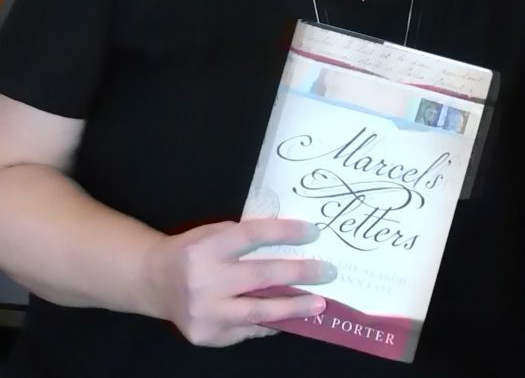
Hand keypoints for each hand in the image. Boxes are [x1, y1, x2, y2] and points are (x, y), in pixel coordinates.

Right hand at [141, 218, 333, 346]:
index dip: (285, 233)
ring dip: (293, 308)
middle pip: (261, 276)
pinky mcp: (206, 335)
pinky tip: (288, 317)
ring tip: (319, 305)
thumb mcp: (214, 234)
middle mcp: (204, 281)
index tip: (314, 232)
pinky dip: (269, 322)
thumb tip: (293, 246)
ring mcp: (204, 313)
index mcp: (207, 248)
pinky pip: (247, 330)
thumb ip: (246, 239)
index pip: (254, 236)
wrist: (153, 281)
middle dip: (299, 273)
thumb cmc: (193, 251)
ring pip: (258, 311)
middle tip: (327, 271)